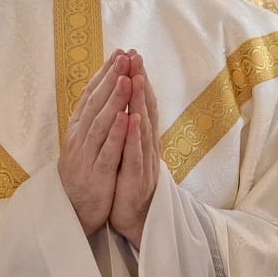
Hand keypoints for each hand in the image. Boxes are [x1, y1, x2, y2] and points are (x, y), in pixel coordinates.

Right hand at [58, 53, 133, 235]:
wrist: (73, 212)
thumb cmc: (83, 174)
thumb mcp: (84, 143)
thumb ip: (91, 119)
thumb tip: (100, 90)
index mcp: (78, 130)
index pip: (91, 96)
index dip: (104, 74)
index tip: (119, 54)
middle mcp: (79, 139)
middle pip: (96, 104)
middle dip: (111, 79)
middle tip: (124, 57)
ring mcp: (87, 157)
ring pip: (101, 124)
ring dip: (114, 101)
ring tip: (126, 79)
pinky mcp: (97, 175)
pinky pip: (108, 152)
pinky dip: (118, 134)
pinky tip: (127, 118)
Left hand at [110, 52, 162, 247]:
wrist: (137, 220)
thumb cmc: (131, 184)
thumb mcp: (131, 151)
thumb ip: (133, 129)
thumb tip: (131, 104)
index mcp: (143, 138)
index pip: (142, 103)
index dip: (138, 79)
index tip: (132, 56)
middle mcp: (147, 145)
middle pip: (145, 108)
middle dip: (140, 81)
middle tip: (136, 56)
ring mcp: (143, 160)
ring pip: (142, 127)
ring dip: (140, 103)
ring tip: (136, 79)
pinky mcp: (135, 178)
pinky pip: (134, 155)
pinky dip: (133, 137)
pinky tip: (131, 120)